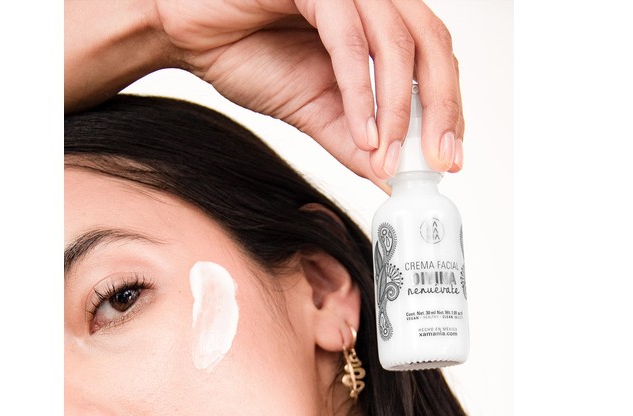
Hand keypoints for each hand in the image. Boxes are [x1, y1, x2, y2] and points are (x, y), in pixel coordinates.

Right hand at [65, 0, 464, 189]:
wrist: (184, 31)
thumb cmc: (245, 51)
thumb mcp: (315, 112)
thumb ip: (354, 140)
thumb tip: (390, 179)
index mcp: (377, 20)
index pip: (433, 60)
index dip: (448, 108)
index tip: (445, 160)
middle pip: (431, 44)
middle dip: (440, 109)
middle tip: (434, 163)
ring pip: (397, 40)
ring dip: (399, 109)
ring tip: (388, 158)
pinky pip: (351, 38)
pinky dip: (360, 92)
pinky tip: (363, 133)